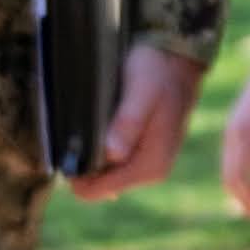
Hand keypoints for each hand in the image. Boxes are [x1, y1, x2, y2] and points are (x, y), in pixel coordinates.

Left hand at [69, 44, 208, 201]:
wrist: (179, 59)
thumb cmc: (158, 71)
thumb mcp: (141, 90)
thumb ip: (128, 122)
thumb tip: (111, 154)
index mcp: (152, 164)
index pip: (96, 190)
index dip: (77, 171)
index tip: (70, 144)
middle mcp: (153, 171)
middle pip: (97, 185)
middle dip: (84, 163)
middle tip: (83, 127)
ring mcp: (149, 165)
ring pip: (102, 175)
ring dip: (91, 155)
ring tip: (95, 122)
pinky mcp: (144, 155)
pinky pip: (111, 165)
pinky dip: (99, 151)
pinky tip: (102, 127)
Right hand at [219, 48, 249, 224]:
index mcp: (245, 132)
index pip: (239, 177)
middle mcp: (232, 134)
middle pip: (229, 178)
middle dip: (245, 201)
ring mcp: (231, 130)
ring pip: (228, 170)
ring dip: (242, 191)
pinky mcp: (236, 127)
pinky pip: (233, 160)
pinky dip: (241, 177)